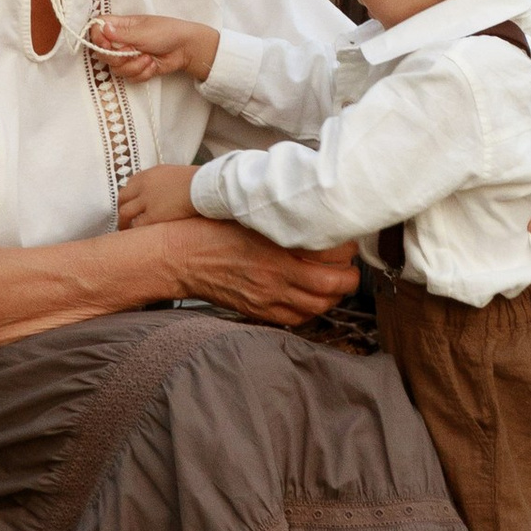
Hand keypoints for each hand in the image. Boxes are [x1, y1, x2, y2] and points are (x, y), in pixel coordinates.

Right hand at [91, 13, 217, 83]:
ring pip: (116, 69)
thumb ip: (121, 34)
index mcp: (121, 26)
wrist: (185, 49)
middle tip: (131, 52)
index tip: (106, 44)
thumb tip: (102, 28)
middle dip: (117, 57)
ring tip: (148, 58)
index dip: (97, 37)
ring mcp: (128, 56)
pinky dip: (142, 73)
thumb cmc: (166, 32)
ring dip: (133, 66)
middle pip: (103, 53)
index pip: (97, 28)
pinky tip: (152, 65)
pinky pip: (129, 77)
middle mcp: (121, 41)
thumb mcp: (143, 32)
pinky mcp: (136, 69)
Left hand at [118, 163, 200, 228]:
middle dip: (121, 208)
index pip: (130, 183)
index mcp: (150, 174)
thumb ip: (165, 182)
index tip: (130, 204)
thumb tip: (167, 191)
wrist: (203, 186)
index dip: (129, 196)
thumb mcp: (176, 174)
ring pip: (124, 212)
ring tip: (125, 233)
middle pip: (122, 197)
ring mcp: (146, 201)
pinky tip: (136, 238)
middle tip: (123, 220)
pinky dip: (134, 232)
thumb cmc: (198, 180)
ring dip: (123, 223)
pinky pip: (136, 226)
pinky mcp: (152, 216)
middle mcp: (144, 185)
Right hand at [149, 214, 360, 326]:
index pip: (330, 251)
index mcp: (276, 244)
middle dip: (349, 275)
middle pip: (332, 284)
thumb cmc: (212, 229)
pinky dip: (313, 309)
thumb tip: (315, 213)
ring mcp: (269, 297)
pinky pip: (298, 318)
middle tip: (349, 264)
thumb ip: (284, 218)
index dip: (346, 246)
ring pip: (319, 305)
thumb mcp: (250, 212)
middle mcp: (276, 275)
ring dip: (334, 294)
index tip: (346, 238)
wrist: (181, 257)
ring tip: (335, 280)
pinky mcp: (260, 311)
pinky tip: (312, 296)